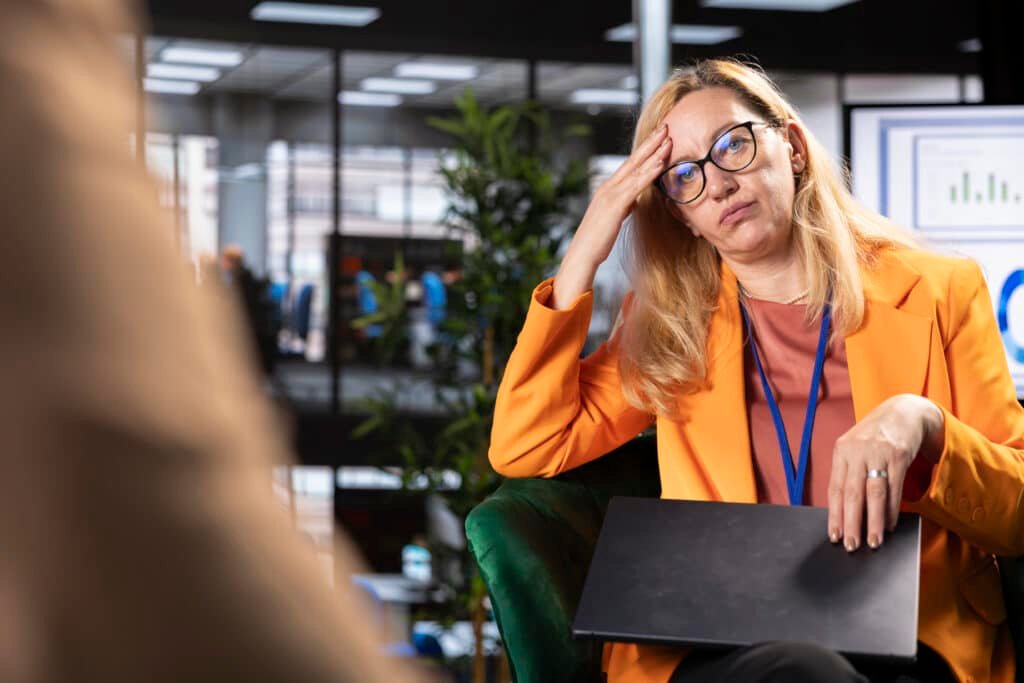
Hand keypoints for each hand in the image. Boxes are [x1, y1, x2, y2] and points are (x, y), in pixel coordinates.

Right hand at [567, 123, 672, 266]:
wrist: (582, 254)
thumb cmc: (597, 239)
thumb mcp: (613, 218)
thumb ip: (623, 206)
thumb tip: (633, 201)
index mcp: (607, 189)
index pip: (629, 165)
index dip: (644, 150)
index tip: (658, 137)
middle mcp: (608, 186)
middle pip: (633, 160)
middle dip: (650, 142)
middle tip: (665, 126)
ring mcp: (611, 194)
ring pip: (636, 169)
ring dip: (654, 153)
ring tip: (669, 139)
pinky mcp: (615, 205)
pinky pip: (636, 185)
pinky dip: (649, 172)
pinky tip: (661, 163)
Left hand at [827, 394, 943, 551]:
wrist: (904, 412)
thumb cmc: (875, 436)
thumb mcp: (855, 447)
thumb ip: (848, 473)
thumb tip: (844, 511)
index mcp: (841, 450)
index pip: (834, 488)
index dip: (834, 515)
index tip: (834, 535)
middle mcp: (857, 451)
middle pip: (852, 493)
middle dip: (851, 523)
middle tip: (852, 545)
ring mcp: (879, 452)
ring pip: (874, 493)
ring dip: (873, 521)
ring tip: (872, 541)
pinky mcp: (899, 455)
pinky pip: (895, 488)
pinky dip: (891, 510)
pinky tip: (888, 524)